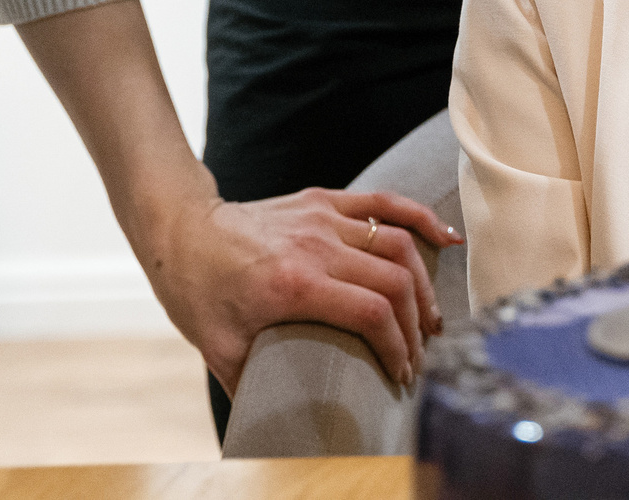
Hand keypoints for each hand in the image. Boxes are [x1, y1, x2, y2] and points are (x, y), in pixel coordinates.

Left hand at [137, 186, 463, 390]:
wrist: (181, 232)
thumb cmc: (198, 293)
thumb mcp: (220, 349)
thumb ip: (252, 388)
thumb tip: (276, 429)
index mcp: (293, 284)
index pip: (372, 312)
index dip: (397, 347)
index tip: (401, 374)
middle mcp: (315, 245)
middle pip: (394, 281)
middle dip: (415, 326)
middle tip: (417, 357)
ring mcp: (322, 217)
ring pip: (397, 243)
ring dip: (423, 284)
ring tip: (430, 319)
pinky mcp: (324, 200)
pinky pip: (384, 203)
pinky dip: (420, 219)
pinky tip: (447, 238)